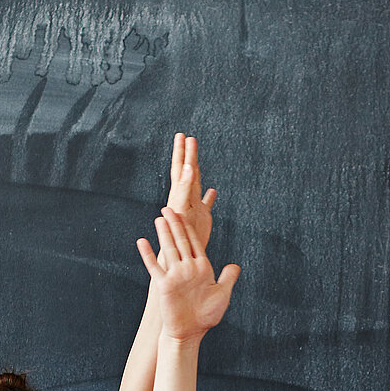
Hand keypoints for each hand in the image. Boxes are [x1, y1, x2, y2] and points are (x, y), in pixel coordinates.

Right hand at [137, 208, 238, 342]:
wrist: (190, 333)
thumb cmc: (206, 316)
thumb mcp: (222, 295)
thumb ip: (227, 278)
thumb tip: (235, 265)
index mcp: (201, 268)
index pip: (195, 243)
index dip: (189, 227)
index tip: (185, 213)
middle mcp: (187, 269)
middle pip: (181, 241)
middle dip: (176, 224)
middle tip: (169, 207)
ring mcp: (174, 276)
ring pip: (169, 249)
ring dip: (164, 234)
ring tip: (160, 218)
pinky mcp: (164, 285)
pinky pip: (155, 267)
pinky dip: (148, 254)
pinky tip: (142, 242)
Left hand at [163, 133, 218, 258]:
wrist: (178, 253)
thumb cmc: (177, 233)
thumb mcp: (181, 207)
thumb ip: (185, 187)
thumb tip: (188, 167)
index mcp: (179, 193)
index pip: (181, 168)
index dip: (183, 152)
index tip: (183, 136)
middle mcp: (185, 197)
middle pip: (187, 171)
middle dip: (187, 154)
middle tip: (187, 137)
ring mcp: (193, 206)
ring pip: (195, 183)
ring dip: (195, 169)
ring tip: (195, 158)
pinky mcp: (201, 217)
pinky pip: (206, 203)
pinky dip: (209, 196)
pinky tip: (212, 191)